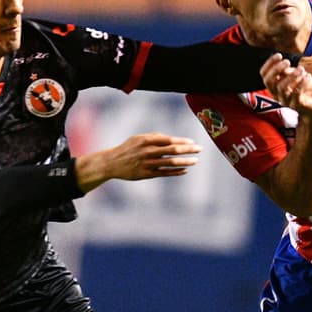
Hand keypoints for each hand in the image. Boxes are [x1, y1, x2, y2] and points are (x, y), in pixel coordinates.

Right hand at [75, 133, 200, 190]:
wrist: (112, 163)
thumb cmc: (127, 148)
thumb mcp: (138, 138)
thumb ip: (154, 137)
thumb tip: (171, 139)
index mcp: (147, 141)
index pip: (169, 140)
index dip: (182, 141)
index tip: (193, 143)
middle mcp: (148, 152)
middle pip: (173, 150)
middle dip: (188, 150)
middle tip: (199, 149)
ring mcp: (148, 164)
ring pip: (171, 163)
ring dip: (185, 162)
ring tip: (195, 161)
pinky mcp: (147, 174)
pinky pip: (165, 173)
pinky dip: (176, 171)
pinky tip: (185, 170)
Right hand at [261, 54, 311, 114]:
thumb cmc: (303, 88)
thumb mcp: (294, 76)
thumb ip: (286, 70)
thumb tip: (281, 60)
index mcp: (273, 86)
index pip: (264, 75)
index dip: (269, 64)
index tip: (279, 55)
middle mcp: (276, 95)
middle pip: (269, 82)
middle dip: (276, 69)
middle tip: (287, 61)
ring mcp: (285, 101)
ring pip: (282, 88)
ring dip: (291, 76)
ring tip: (302, 69)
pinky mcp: (296, 106)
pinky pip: (296, 94)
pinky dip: (302, 83)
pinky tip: (308, 76)